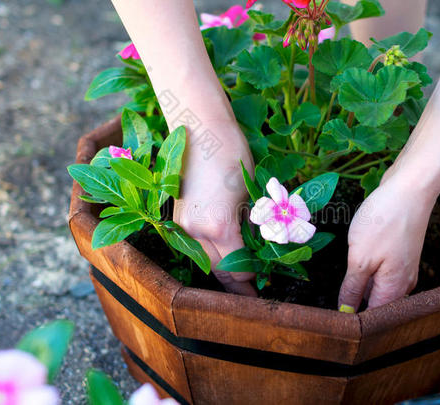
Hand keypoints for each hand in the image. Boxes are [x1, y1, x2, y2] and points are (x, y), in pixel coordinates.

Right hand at [173, 119, 256, 295]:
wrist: (201, 129)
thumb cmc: (234, 155)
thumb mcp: (252, 195)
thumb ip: (251, 228)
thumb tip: (258, 251)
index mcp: (220, 227)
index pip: (238, 269)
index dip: (252, 281)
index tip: (263, 285)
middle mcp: (196, 232)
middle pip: (218, 271)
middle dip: (236, 284)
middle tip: (252, 293)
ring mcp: (182, 225)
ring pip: (203, 261)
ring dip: (220, 271)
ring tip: (237, 279)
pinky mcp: (177, 216)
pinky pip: (193, 245)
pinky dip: (208, 253)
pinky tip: (221, 255)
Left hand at [338, 175, 435, 311]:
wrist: (410, 189)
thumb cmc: (385, 222)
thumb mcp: (360, 258)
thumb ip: (352, 288)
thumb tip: (346, 312)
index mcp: (394, 290)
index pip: (372, 319)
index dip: (352, 320)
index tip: (334, 317)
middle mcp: (403, 284)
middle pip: (376, 304)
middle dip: (356, 302)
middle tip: (335, 294)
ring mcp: (403, 268)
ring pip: (378, 286)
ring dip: (361, 284)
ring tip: (347, 274)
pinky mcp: (401, 253)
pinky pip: (381, 270)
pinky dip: (369, 268)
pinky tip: (358, 256)